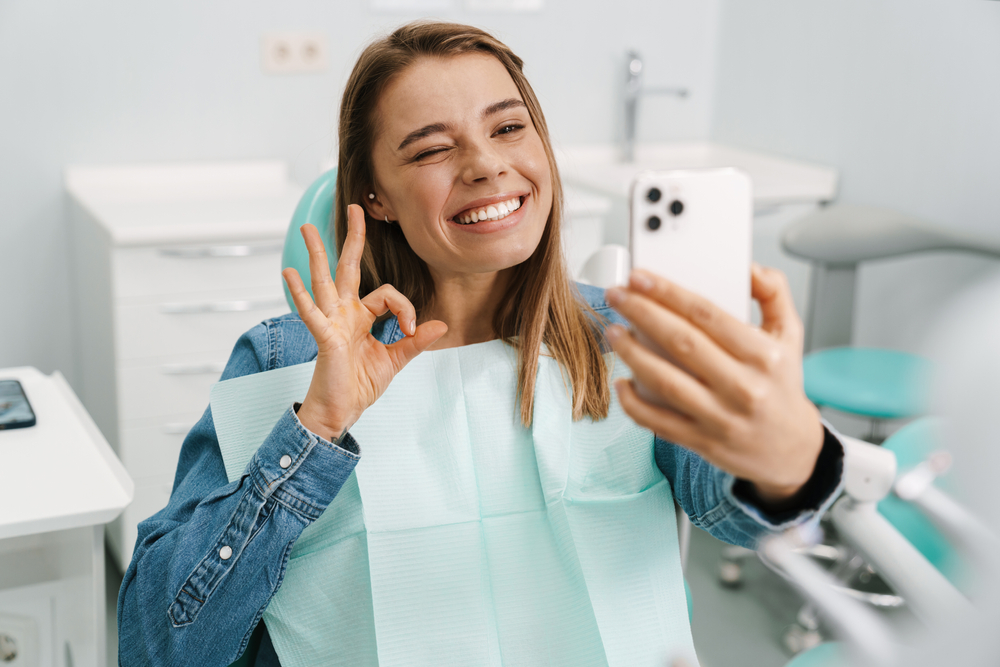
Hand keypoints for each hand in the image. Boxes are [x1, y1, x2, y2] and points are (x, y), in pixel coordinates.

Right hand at [282, 204, 447, 438]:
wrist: (342, 411)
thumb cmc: (360, 385)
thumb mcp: (395, 360)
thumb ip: (414, 342)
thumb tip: (441, 325)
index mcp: (361, 316)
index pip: (386, 295)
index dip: (404, 308)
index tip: (412, 329)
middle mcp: (344, 313)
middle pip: (348, 267)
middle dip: (353, 238)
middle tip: (355, 207)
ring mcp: (331, 322)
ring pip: (323, 280)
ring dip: (316, 253)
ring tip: (307, 228)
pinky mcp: (323, 337)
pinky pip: (311, 312)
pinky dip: (299, 294)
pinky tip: (289, 273)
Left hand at [605, 265, 823, 502]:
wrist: (791, 449)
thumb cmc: (780, 386)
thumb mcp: (790, 335)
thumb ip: (773, 294)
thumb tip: (749, 267)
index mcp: (764, 356)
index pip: (707, 315)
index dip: (668, 293)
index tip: (640, 277)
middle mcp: (743, 387)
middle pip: (681, 342)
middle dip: (641, 313)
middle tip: (617, 295)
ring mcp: (721, 417)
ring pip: (665, 381)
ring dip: (632, 353)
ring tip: (613, 331)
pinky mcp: (702, 441)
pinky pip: (658, 421)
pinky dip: (633, 402)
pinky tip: (621, 382)